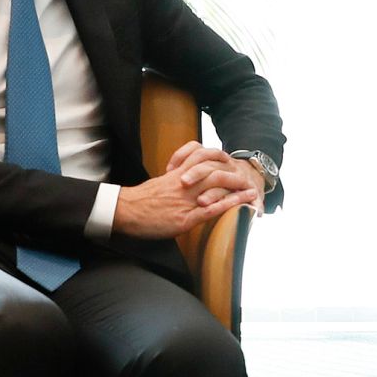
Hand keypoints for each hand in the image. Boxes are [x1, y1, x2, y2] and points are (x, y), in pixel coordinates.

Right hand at [112, 139, 259, 239]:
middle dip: (233, 174)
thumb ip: (174, 180)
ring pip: (216, 187)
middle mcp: (184, 184)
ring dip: (237, 189)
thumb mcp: (159, 184)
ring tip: (251, 192)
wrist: (125, 211)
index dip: (218, 158)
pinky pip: (210, 210)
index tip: (229, 162)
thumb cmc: (139, 200)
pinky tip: (240, 206)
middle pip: (214, 170)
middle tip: (247, 178)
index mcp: (177, 175)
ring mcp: (185, 201)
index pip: (201, 157)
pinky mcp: (184, 218)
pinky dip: (228, 206)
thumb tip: (183, 180)